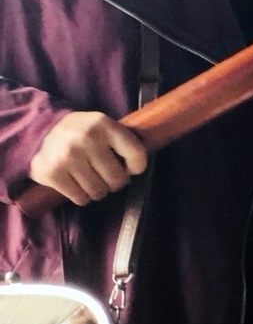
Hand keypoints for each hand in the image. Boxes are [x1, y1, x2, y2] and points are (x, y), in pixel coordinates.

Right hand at [28, 112, 147, 205]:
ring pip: (99, 192)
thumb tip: (141, 166)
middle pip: (117, 179)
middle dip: (115, 182)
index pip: (136, 154)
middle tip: (107, 176)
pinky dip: (82, 196)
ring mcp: (67, 156)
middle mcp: (86, 139)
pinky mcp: (53, 173)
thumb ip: (123, 141)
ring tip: (91, 179)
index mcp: (104, 124)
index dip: (138, 167)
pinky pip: (80, 198)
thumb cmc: (82, 133)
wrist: (39, 131)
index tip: (131, 168)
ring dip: (98, 190)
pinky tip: (77, 184)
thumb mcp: (103, 126)